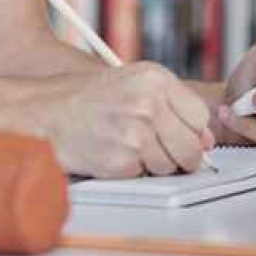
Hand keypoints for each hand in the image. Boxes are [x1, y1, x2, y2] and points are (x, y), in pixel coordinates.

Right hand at [40, 62, 214, 177]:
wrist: (49, 113)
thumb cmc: (92, 97)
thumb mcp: (136, 84)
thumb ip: (174, 106)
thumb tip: (206, 141)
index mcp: (156, 79)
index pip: (200, 117)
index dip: (193, 132)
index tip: (182, 135)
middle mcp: (148, 104)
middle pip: (191, 148)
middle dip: (182, 157)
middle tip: (161, 150)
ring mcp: (135, 133)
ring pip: (169, 166)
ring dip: (154, 164)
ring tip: (129, 144)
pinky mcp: (121, 160)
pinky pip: (143, 176)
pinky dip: (131, 170)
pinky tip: (114, 151)